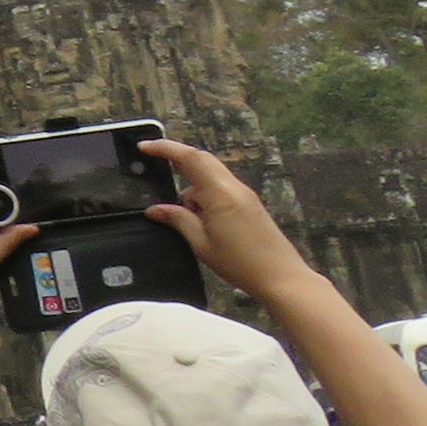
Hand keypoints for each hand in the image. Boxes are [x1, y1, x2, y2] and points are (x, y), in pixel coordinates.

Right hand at [144, 137, 316, 299]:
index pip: (190, 158)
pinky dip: (206, 196)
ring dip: (193, 188)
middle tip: (157, 174)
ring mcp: (245, 195)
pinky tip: (204, 221)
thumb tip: (154, 210)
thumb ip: (178, 220)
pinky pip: (221, 188)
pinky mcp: (250, 204)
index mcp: (220, 194)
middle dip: (178, 162)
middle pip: (202, 160)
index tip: (144, 148)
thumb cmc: (240, 263)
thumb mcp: (201, 244)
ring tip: (189, 219)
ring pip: (211, 176)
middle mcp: (234, 188)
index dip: (165, 148)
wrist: (282, 277)